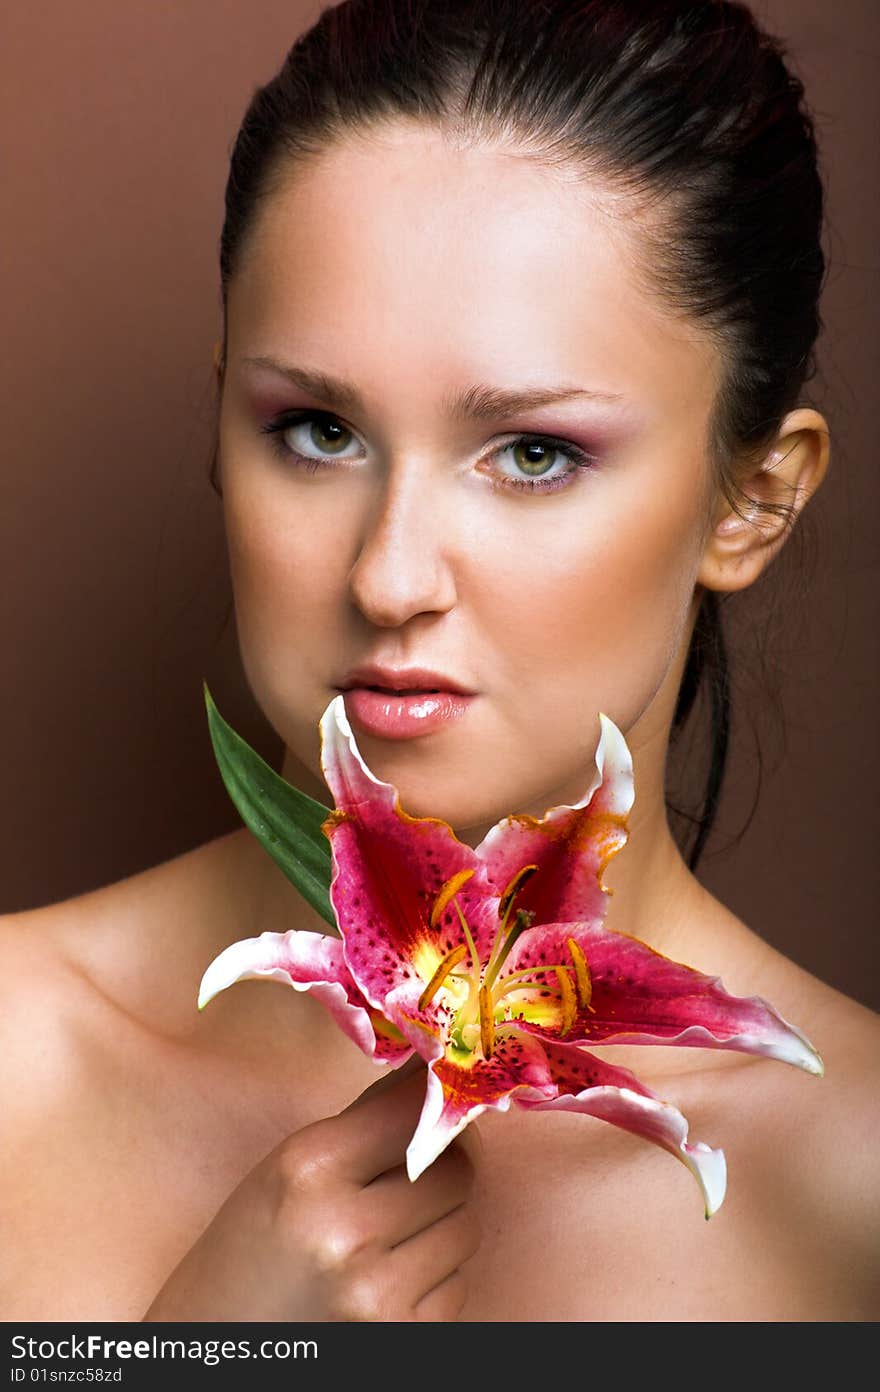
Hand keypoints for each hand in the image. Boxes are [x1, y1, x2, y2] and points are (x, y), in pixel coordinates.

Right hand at [141, 1057, 479, 1321]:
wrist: (212, 1351)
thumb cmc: (245, 1255)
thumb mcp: (283, 1170)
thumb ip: (361, 1122)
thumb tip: (433, 1074)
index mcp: (309, 1169)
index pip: (415, 1110)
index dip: (437, 1104)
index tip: (441, 1101)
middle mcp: (346, 1231)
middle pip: (457, 1170)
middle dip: (444, 1167)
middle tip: (414, 1174)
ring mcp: (377, 1293)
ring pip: (465, 1226)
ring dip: (441, 1225)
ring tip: (389, 1236)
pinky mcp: (401, 1339)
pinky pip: (457, 1284)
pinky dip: (434, 1278)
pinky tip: (387, 1280)